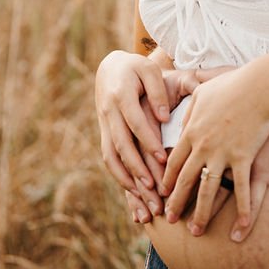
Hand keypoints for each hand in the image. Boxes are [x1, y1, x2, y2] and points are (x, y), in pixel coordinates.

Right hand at [95, 51, 196, 206]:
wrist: (109, 67)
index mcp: (121, 95)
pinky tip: (134, 195)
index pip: (135, 122)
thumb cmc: (136, 68)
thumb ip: (157, 91)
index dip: (148, 141)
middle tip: (155, 190)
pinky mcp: (104, 134)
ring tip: (145, 201)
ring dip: (127, 181)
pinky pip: (109, 159)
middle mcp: (109, 113)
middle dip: (137, 170)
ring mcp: (104, 125)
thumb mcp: (149, 69)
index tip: (163, 158)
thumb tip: (164, 117)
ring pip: (112, 158)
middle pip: (121, 146)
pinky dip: (120, 178)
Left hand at [161, 67, 268, 239]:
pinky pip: (241, 190)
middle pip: (185, 180)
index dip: (166, 180)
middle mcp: (203, 146)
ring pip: (208, 190)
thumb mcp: (203, 91)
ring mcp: (223, 154)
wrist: (260, 85)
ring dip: (201, 213)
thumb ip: (191, 110)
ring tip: (195, 231)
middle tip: (169, 219)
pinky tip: (239, 230)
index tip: (161, 194)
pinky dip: (242, 211)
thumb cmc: (233, 83)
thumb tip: (183, 122)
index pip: (174, 162)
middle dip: (175, 202)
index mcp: (192, 130)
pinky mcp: (243, 158)